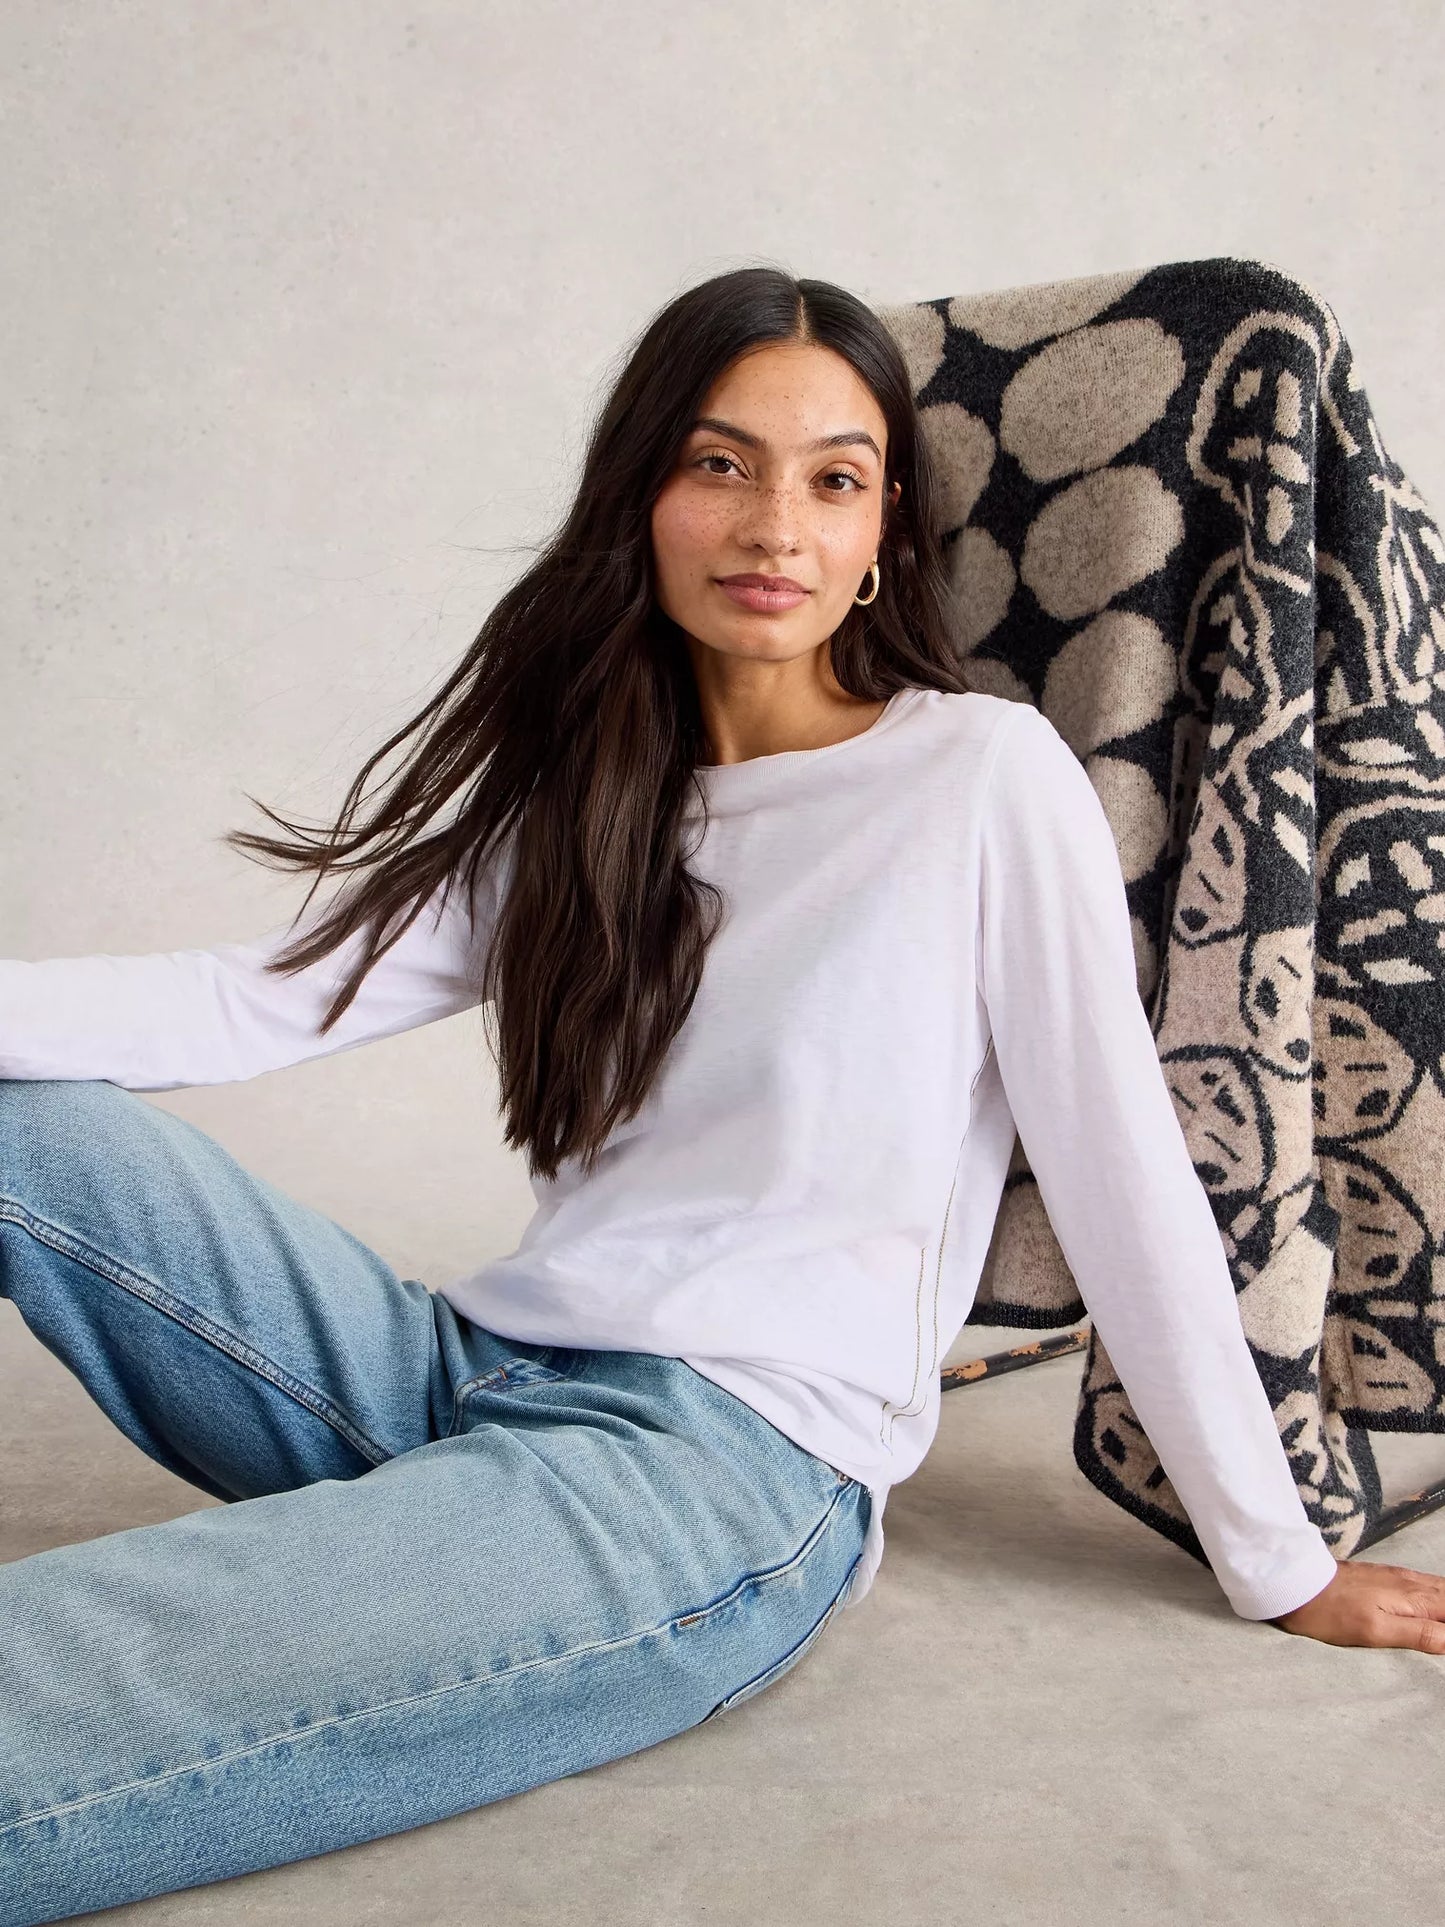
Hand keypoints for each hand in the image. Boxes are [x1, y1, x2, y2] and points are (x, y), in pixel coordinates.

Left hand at [1268, 1558, 1444, 1649]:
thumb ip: (1419, 1633)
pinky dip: (1438, 1597)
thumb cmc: (1333, 1613)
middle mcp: (1412, 1582)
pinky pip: (1425, 1584)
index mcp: (1416, 1598)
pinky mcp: (1386, 1575)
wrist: (1297, 1583)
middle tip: (1443, 1637)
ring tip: (1441, 1624)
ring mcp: (1399, 1576)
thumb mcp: (1376, 1631)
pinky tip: (1435, 1606)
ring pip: (1440, 1589)